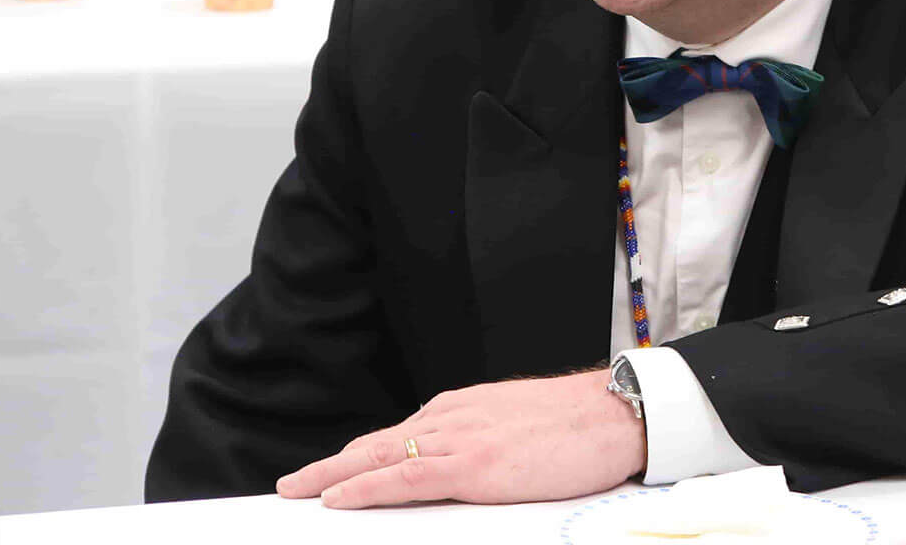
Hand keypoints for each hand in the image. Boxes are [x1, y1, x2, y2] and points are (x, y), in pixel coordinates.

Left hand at [277, 370, 644, 508]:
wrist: (613, 413)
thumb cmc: (575, 425)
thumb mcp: (515, 423)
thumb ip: (479, 438)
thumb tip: (457, 465)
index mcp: (461, 408)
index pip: (396, 434)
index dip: (358, 455)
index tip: (331, 470)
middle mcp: (451, 418)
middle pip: (375, 443)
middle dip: (330, 465)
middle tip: (291, 484)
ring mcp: (460, 440)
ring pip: (379, 457)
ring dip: (332, 476)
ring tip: (297, 491)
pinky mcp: (473, 467)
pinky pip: (405, 476)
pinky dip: (366, 486)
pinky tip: (338, 497)